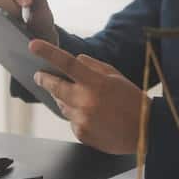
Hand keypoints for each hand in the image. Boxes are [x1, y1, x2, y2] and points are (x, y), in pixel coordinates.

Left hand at [30, 40, 148, 154]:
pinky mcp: (81, 133)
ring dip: (64, 99)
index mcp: (96, 83)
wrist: (145, 133)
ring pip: (61, 105)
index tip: (33, 45)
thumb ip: (93, 66)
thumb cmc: (133, 101)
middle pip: (55, 87)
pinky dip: (76, 115)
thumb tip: (75, 60)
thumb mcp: (116, 77)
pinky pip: (71, 120)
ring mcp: (82, 119)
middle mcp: (86, 101)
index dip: (48, 53)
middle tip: (39, 75)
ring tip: (82, 99)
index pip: (68, 64)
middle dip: (44, 80)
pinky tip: (92, 116)